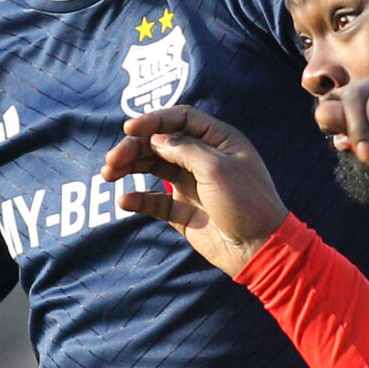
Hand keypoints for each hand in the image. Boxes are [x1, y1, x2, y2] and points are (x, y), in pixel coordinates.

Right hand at [102, 105, 288, 276]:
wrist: (259, 249)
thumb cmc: (247, 203)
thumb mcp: (217, 169)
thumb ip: (185, 150)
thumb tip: (156, 139)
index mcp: (218, 140)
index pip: (181, 118)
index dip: (154, 120)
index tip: (129, 129)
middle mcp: (203, 158)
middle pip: (160, 142)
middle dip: (134, 147)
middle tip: (112, 160)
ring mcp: (191, 184)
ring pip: (153, 167)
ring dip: (130, 168)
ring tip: (108, 175)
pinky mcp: (182, 211)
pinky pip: (154, 201)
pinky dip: (138, 199)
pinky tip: (126, 201)